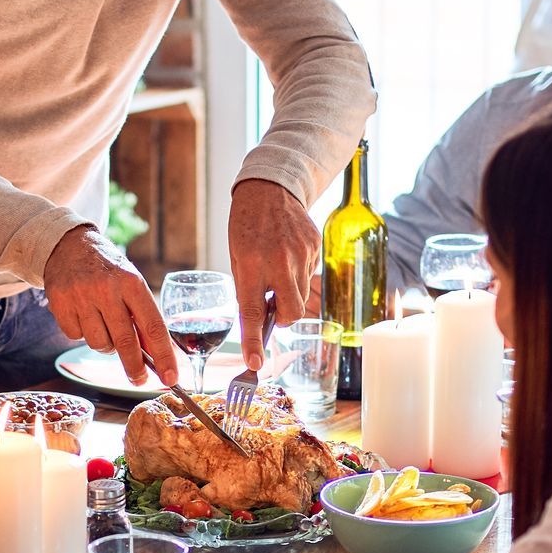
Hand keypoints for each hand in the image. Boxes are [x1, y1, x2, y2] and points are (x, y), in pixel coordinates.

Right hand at [42, 224, 174, 385]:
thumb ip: (143, 317)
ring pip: (99, 344)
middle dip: (135, 367)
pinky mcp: (60, 305)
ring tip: (105, 325)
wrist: (69, 245)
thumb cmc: (108, 270)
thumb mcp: (132, 284)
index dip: (164, 356)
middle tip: (140, 380)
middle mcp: (106, 289)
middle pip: (125, 343)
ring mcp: (80, 297)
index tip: (170, 377)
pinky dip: (83, 334)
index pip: (153, 327)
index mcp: (132, 282)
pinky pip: (76, 338)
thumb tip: (158, 356)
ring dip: (106, 345)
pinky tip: (84, 316)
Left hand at [227, 179, 317, 365]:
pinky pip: (309, 274)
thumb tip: (259, 322)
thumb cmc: (246, 226)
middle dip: (285, 316)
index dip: (253, 342)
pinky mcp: (314, 247)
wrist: (270, 188)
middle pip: (292, 312)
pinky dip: (299, 272)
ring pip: (302, 294)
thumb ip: (248, 289)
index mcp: (250, 265)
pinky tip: (288, 253)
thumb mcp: (237, 258)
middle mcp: (278, 262)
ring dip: (290, 291)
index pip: (253, 312)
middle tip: (275, 304)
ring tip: (278, 267)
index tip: (255, 364)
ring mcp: (300, 254)